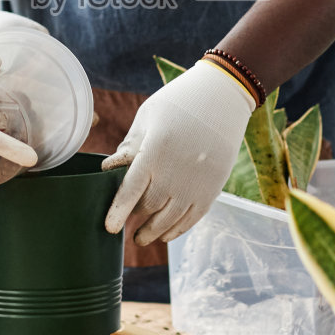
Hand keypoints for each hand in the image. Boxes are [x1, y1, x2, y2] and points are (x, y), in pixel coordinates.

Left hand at [102, 60, 256, 245]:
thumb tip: (111, 170)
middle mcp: (175, 171)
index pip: (131, 190)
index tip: (109, 229)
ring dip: (153, 232)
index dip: (118, 212)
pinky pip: (192, 218)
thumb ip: (130, 145)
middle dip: (134, 216)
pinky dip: (177, 230)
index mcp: (154, 151)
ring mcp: (197, 182)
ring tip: (140, 239)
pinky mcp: (213, 187)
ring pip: (169, 219)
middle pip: (148, 206)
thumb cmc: (179, 101)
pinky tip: (165, 236)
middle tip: (124, 221)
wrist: (224, 96)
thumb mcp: (148, 115)